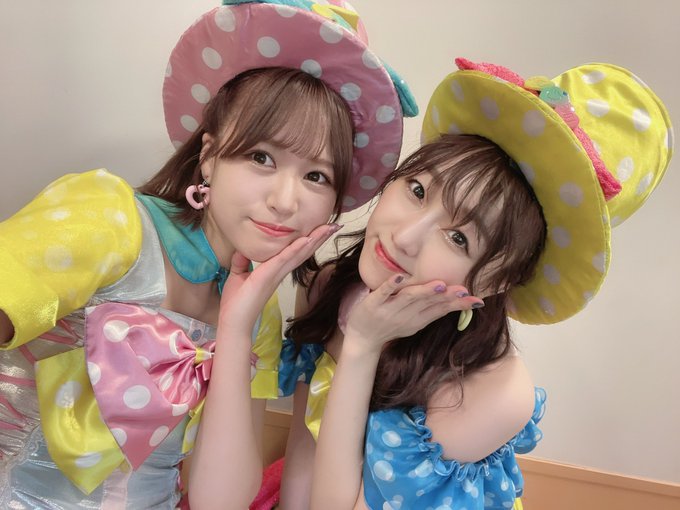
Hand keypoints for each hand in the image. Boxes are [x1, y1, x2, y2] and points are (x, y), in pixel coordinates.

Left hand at [217, 223, 341, 338]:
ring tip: (329, 228)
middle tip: (334, 225)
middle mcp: (279, 273)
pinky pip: (284, 259)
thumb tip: (243, 248)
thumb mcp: (237, 276)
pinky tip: (306, 238)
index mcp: (274, 271)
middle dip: (319, 238)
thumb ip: (242, 262)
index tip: (321, 229)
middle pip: (303, 252)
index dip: (308, 240)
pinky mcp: (267, 276)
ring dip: (314, 240)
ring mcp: (275, 275)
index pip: (294, 253)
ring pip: (299, 254)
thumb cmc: (236, 304)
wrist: (233, 323)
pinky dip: (295, 248)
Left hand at [343, 275, 483, 355]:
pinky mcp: (373, 304)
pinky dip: (390, 285)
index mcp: (418, 319)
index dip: (458, 305)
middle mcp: (406, 315)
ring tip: (438, 284)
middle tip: (464, 290)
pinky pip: (382, 293)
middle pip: (428, 303)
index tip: (476, 300)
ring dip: (423, 291)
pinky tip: (399, 277)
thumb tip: (457, 298)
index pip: (440, 310)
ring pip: (409, 298)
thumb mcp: (416, 322)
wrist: (362, 339)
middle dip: (446, 297)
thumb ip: (434, 310)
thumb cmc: (392, 325)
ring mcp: (389, 309)